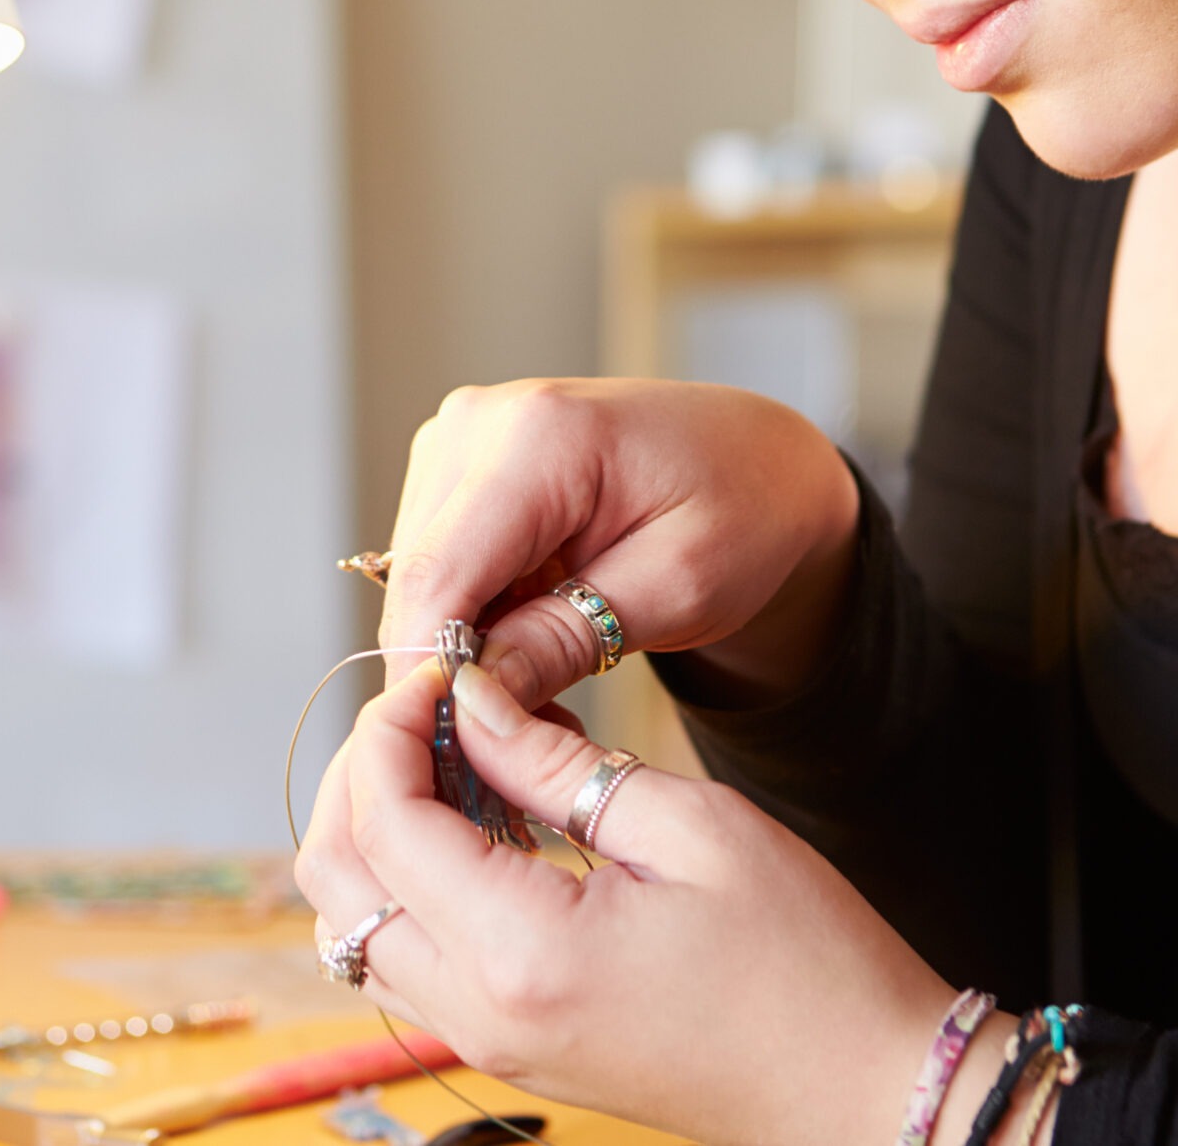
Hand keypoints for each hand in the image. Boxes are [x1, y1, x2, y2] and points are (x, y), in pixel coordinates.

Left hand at [295, 659, 998, 1145]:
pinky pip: (409, 958)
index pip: (385, 821)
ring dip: (381, 829)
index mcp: (521, 953)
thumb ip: (557, 760)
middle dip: (364, 773)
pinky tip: (485, 822)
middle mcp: (480, 1012)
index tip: (444, 668)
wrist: (862, 1085)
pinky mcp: (508, 1045)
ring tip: (459, 755)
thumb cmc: (805, 960)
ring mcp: (487, 1041)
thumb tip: (469, 700)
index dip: (392, 726)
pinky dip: (413, 882)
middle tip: (436, 705)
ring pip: (359, 923)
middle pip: (339, 879)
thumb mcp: (689, 826)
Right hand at [377, 379, 860, 708]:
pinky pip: (436, 565)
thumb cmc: (742, 512)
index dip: (432, 673)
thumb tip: (472, 695)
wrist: (759, 462)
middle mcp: (480, 421)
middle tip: (509, 748)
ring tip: (536, 690)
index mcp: (539, 436)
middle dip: (449, 671)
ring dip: (460, 648)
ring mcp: (461, 438)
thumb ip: (569, 636)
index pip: (438, 574)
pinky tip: (527, 646)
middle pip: (418, 580)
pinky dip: (471, 619)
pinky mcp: (457, 466)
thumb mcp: (680, 589)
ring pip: (419, 580)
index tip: (451, 756)